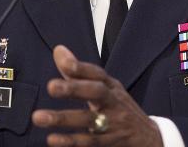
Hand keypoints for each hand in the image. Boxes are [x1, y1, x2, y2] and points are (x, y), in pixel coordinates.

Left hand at [32, 45, 162, 146]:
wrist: (149, 138)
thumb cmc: (119, 108)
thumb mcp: (105, 88)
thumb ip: (78, 72)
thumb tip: (58, 50)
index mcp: (111, 87)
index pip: (97, 74)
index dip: (81, 68)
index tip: (64, 63)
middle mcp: (113, 102)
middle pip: (96, 92)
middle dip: (74, 89)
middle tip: (50, 87)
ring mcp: (114, 123)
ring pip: (89, 120)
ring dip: (63, 118)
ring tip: (38, 116)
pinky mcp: (111, 143)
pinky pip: (90, 142)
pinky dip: (71, 141)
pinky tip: (52, 139)